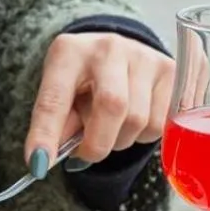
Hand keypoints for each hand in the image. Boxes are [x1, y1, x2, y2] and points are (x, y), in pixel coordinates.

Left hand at [24, 32, 175, 170]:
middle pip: (112, 106)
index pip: (55, 98)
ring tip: (113, 126)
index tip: (37, 163)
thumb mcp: (62, 94)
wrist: (118, 52)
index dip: (45, 133)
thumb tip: (47, 160)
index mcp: (69, 52)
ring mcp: (145, 56)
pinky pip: (163, 123)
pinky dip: (146, 134)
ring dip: (123, 140)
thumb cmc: (83, 79)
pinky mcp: (173, 70)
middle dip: (98, 143)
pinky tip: (136, 119)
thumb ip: (58, 125)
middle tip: (88, 152)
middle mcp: (109, 47)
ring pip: (140, 120)